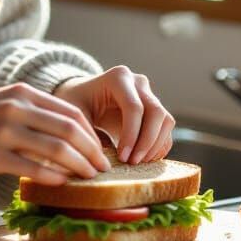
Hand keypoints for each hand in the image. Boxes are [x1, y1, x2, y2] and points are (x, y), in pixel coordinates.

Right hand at [0, 83, 113, 185]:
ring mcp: (4, 132)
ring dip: (80, 166)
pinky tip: (63, 184)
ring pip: (56, 150)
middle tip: (104, 168)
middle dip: (93, 152)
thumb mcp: (3, 103)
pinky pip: (32, 168)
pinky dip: (54, 177)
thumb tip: (70, 136)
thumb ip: (34, 113)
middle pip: (70, 130)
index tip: (101, 150)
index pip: (71, 112)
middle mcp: (15, 108)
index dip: (92, 134)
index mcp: (22, 93)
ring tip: (89, 178)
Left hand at [53, 65, 174, 164]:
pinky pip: (166, 130)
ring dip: (155, 145)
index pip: (134, 107)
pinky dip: (159, 147)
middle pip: (156, 112)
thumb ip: (87, 133)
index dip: (131, 135)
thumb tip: (104, 162)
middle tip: (132, 162)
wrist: (83, 95)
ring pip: (166, 121)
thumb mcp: (74, 114)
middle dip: (146, 141)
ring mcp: (149, 94)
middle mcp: (138, 82)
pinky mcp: (155, 109)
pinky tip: (144, 160)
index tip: (122, 158)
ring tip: (137, 163)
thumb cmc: (76, 103)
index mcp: (117, 77)